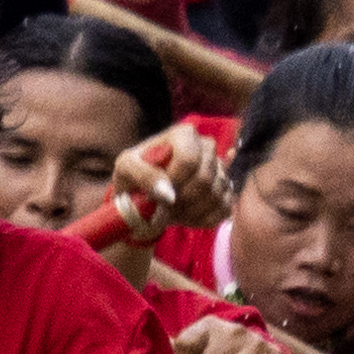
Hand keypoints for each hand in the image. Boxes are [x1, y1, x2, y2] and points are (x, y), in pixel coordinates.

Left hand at [114, 123, 234, 231]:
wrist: (144, 193)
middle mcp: (207, 146)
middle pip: (204, 180)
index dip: (174, 183)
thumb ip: (144, 176)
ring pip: (215, 196)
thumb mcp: (126, 169)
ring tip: (170, 213)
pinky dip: (202, 220)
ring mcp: (220, 168)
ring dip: (189, 213)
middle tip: (162, 210)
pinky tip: (185, 216)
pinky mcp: (226, 189)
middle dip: (181, 202)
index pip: (189, 160)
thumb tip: (168, 194)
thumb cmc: (134, 176)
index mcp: (184, 134)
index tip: (158, 196)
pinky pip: (223, 209)